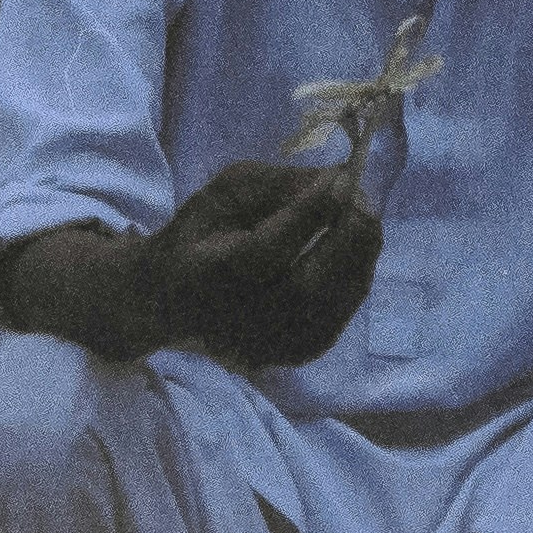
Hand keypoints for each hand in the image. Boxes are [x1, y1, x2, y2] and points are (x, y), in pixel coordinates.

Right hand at [4, 161, 380, 369]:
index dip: (309, 213)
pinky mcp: (291, 356)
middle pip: (305, 286)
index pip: (265, 250)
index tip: (342, 176)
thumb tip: (339, 182)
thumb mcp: (227, 191)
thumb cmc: (201, 233)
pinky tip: (351, 250)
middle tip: (361, 197)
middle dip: (346, 236)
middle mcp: (234, 321)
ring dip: (358, 255)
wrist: (170, 299)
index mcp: (207, 274)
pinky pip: (338, 316)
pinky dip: (353, 278)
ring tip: (359, 217)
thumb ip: (279, 184)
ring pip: (330, 304)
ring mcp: (265, 347)